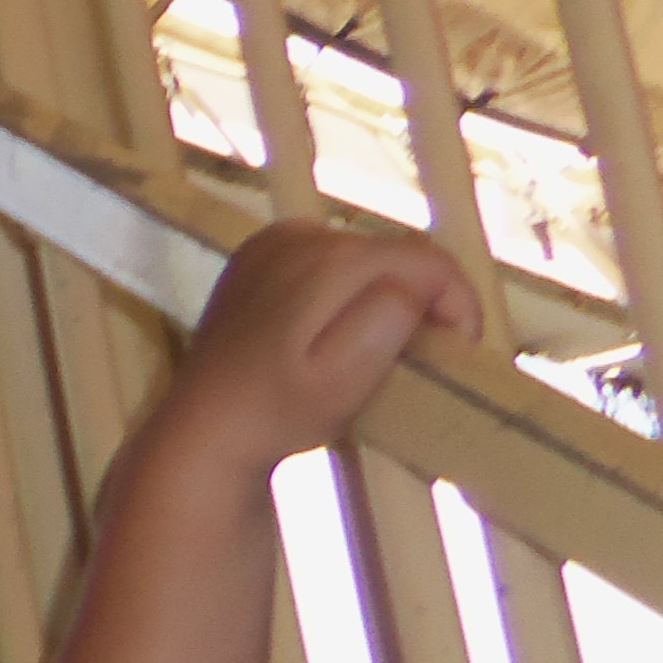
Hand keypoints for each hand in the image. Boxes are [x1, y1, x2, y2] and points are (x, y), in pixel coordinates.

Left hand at [168, 215, 479, 475]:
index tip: (455, 351)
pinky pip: (325, 262)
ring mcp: (273, 243)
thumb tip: (422, 282)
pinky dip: (343, 291)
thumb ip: (393, 314)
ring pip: (363, 259)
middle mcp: (301, 235)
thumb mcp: (349, 373)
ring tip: (373, 347)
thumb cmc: (281, 410)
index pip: (428, 260)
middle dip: (420, 300)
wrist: (205, 427)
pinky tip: (329, 331)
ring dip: (381, 295)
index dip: (457, 303)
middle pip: (395, 256)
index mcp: (330, 258)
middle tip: (416, 357)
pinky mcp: (255, 258)